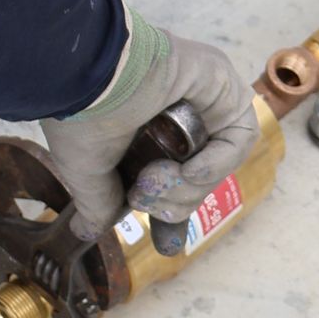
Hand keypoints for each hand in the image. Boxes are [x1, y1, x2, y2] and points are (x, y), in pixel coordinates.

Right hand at [41, 15, 256, 237]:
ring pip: (217, 161)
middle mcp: (173, 111)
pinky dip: (218, 163)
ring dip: (191, 185)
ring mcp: (200, 97)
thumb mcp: (86, 172)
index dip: (172, 209)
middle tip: (144, 197)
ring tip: (157, 178)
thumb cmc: (81, 116)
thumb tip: (88, 231)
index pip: (171, 176)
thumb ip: (98, 202)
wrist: (89, 72)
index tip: (166, 245)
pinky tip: (188, 169)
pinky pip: (238, 137)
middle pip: (197, 175)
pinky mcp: (222, 83)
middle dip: (175, 200)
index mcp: (141, 127)